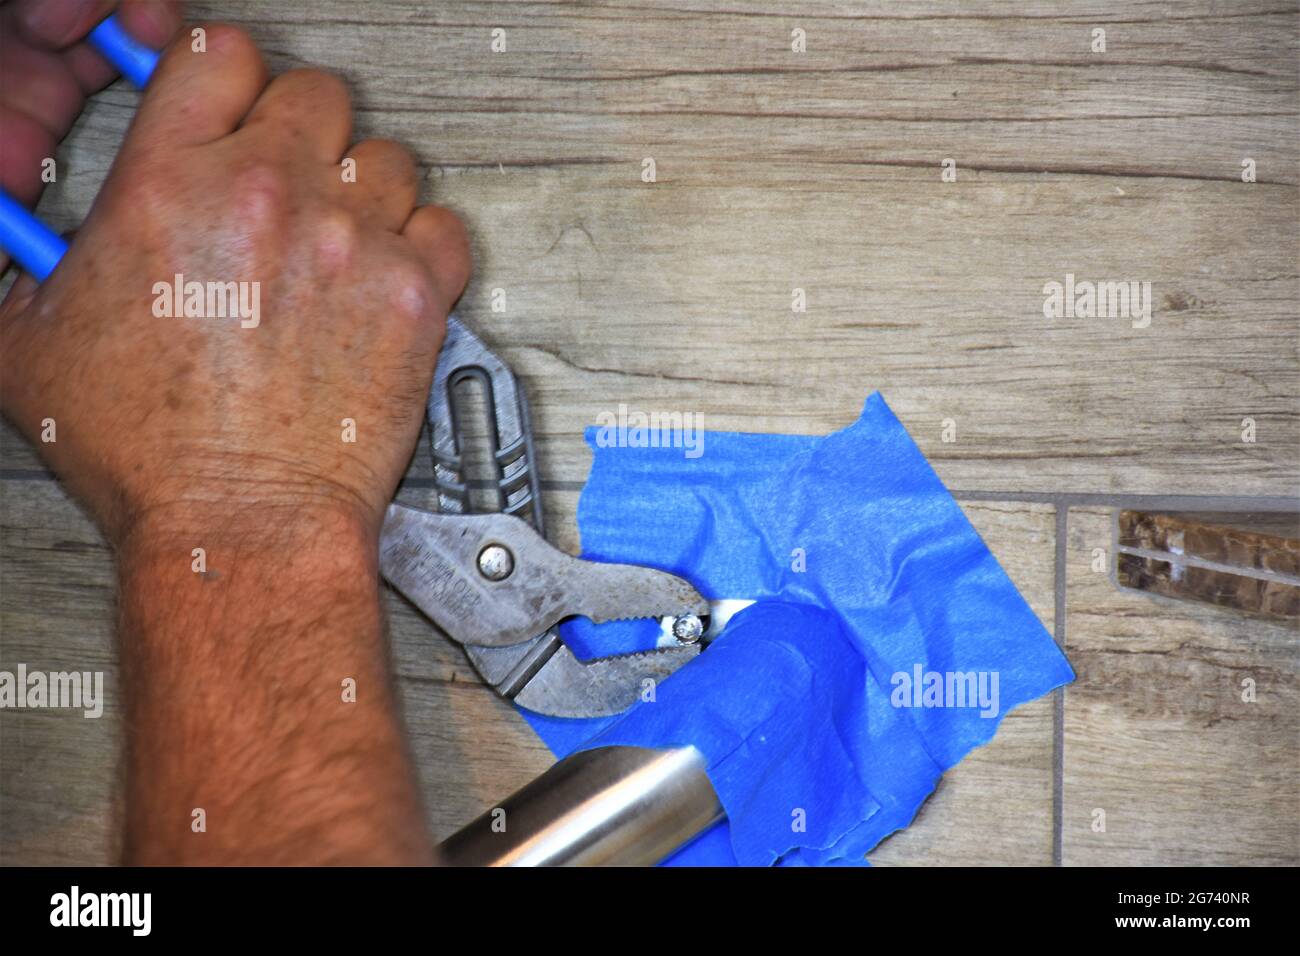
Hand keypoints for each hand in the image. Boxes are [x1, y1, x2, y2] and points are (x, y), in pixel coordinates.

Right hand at [0, 22, 470, 547]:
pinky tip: (389, 276)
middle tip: (290, 186)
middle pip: (316, 94)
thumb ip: (32, 263)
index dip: (228, 78)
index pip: (218, 53)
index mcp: (170, 182)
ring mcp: (350, 241)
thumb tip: (33, 241)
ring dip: (365, 192)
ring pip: (387, 157)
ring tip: (340, 245)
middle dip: (301, 134)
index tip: (235, 110)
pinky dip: (424, 244)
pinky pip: (445, 226)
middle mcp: (268, 195)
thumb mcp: (29, 341)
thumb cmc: (149, 452)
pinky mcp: (413, 294)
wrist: (239, 518)